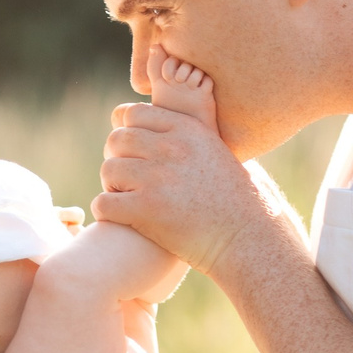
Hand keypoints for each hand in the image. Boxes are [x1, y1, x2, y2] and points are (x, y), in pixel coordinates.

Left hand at [95, 102, 278, 275]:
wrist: (248, 238)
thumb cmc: (239, 200)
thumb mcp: (220, 152)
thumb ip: (193, 135)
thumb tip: (166, 126)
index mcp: (188, 129)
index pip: (133, 114)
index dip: (129, 134)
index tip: (137, 154)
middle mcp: (171, 147)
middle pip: (117, 139)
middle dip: (117, 158)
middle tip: (128, 179)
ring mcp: (158, 177)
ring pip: (108, 169)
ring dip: (112, 186)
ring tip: (125, 199)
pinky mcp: (147, 209)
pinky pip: (104, 203)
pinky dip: (105, 212)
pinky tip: (117, 217)